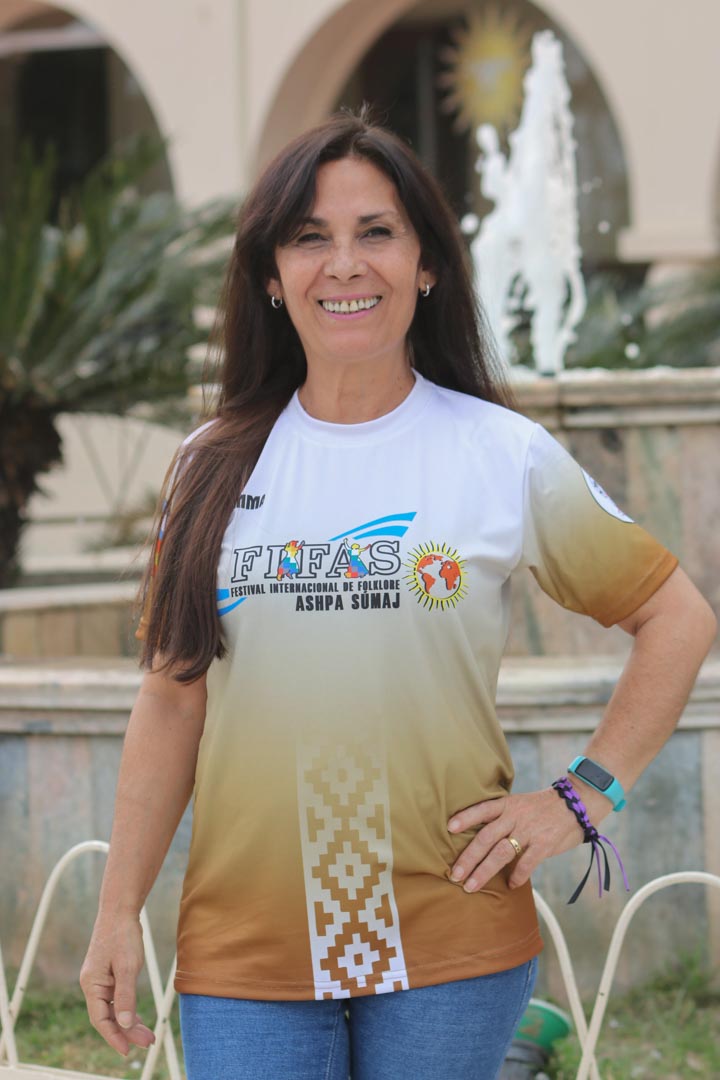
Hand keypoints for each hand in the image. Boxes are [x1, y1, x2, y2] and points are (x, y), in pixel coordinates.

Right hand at [79, 913, 155, 1056]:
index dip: (114, 1036)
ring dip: (129, 1022)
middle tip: (147, 1042)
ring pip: (114, 1009)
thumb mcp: (127, 967)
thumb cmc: (122, 936)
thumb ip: (126, 996)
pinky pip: (116, 999)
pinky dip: (127, 1009)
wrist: (119, 910)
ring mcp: (100, 980)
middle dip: (127, 1032)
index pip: (101, 1019)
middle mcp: (93, 985)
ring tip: (147, 1035)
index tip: (127, 1050)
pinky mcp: (108, 975)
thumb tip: (125, 1024)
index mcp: (92, 985)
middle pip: (108, 1016)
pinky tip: (138, 1018)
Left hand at [446, 788, 585, 891]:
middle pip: (486, 837)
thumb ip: (504, 819)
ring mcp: (529, 830)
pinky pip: (527, 863)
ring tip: (471, 886)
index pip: (482, 809)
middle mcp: (515, 816)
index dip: (466, 818)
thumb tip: (482, 839)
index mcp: (508, 805)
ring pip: (501, 853)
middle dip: (468, 858)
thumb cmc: (544, 807)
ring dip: (484, 871)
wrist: (577, 802)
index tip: (449, 828)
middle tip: (455, 875)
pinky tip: (510, 885)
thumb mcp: (521, 804)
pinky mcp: (544, 844)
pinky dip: (517, 876)